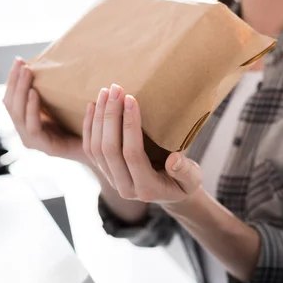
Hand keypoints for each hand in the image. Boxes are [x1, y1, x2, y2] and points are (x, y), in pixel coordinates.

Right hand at [3, 58, 84, 161]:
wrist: (105, 149)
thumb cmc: (88, 124)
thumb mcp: (67, 105)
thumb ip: (56, 92)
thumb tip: (53, 62)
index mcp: (29, 121)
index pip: (13, 99)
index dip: (13, 81)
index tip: (19, 60)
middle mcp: (28, 133)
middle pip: (11, 105)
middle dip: (15, 82)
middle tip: (22, 64)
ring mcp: (35, 142)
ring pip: (19, 115)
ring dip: (21, 91)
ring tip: (27, 73)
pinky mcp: (47, 148)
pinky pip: (33, 127)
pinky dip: (32, 109)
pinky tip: (34, 94)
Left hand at [83, 84, 202, 204]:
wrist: (170, 194)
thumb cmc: (184, 183)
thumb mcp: (193, 180)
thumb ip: (186, 172)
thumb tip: (175, 160)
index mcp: (147, 189)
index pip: (133, 154)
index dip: (130, 126)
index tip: (131, 99)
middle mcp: (125, 187)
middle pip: (109, 150)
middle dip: (111, 116)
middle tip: (116, 89)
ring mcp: (112, 180)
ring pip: (96, 148)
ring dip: (99, 118)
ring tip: (106, 92)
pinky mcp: (105, 172)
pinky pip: (90, 150)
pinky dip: (89, 127)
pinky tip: (92, 106)